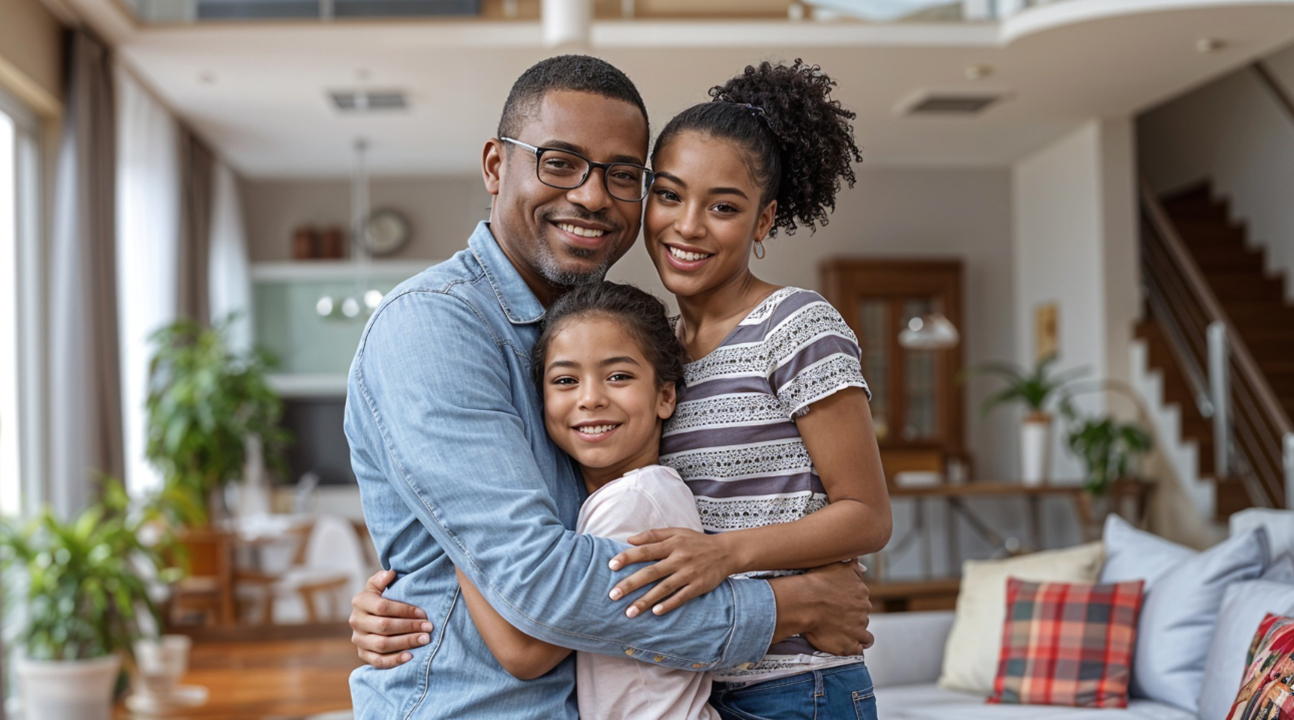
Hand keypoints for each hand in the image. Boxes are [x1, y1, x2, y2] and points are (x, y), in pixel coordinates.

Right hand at [349, 569, 432, 667]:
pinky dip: (394, 660)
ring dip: (406, 642)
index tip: (423, 613)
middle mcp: (356, 621)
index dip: (405, 610)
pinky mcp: (362, 654)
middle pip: (384, 626)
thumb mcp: (378, 586)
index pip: (383, 607)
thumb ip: (382, 579)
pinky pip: (378, 661)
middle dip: (409, 627)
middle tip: (428, 628)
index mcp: (360, 601)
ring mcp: (358, 639)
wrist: (369, 617)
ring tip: (424, 640)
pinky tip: (410, 656)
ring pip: (382, 644)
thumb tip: (390, 573)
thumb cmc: (380, 599)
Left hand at [608, 528, 736, 617]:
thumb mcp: (677, 532)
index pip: (645, 550)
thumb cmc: (697, 541)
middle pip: (651, 572)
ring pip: (663, 588)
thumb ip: (653, 535)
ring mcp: (689, 573)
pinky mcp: (699, 586)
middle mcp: (679, 558)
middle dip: (630, 584)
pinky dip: (669, 604)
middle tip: (613, 595)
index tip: (611, 565)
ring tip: (629, 612)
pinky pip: (681, 597)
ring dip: (645, 601)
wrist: (727, 552)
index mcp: (672, 544)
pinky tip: (655, 612)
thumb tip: (629, 540)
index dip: (628, 557)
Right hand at [798, 561, 873, 656]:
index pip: (861, 597)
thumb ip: (852, 565)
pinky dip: (854, 647)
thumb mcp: (836, 565)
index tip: (838, 603)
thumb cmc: (815, 582)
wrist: (804, 602)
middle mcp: (863, 609)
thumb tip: (860, 565)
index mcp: (861, 590)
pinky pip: (858, 648)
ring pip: (863, 632)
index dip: (850, 601)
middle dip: (852, 616)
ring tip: (840, 631)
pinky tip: (846, 644)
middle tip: (835, 616)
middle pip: (862, 614)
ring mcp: (858, 628)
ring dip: (854, 631)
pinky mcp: (850, 645)